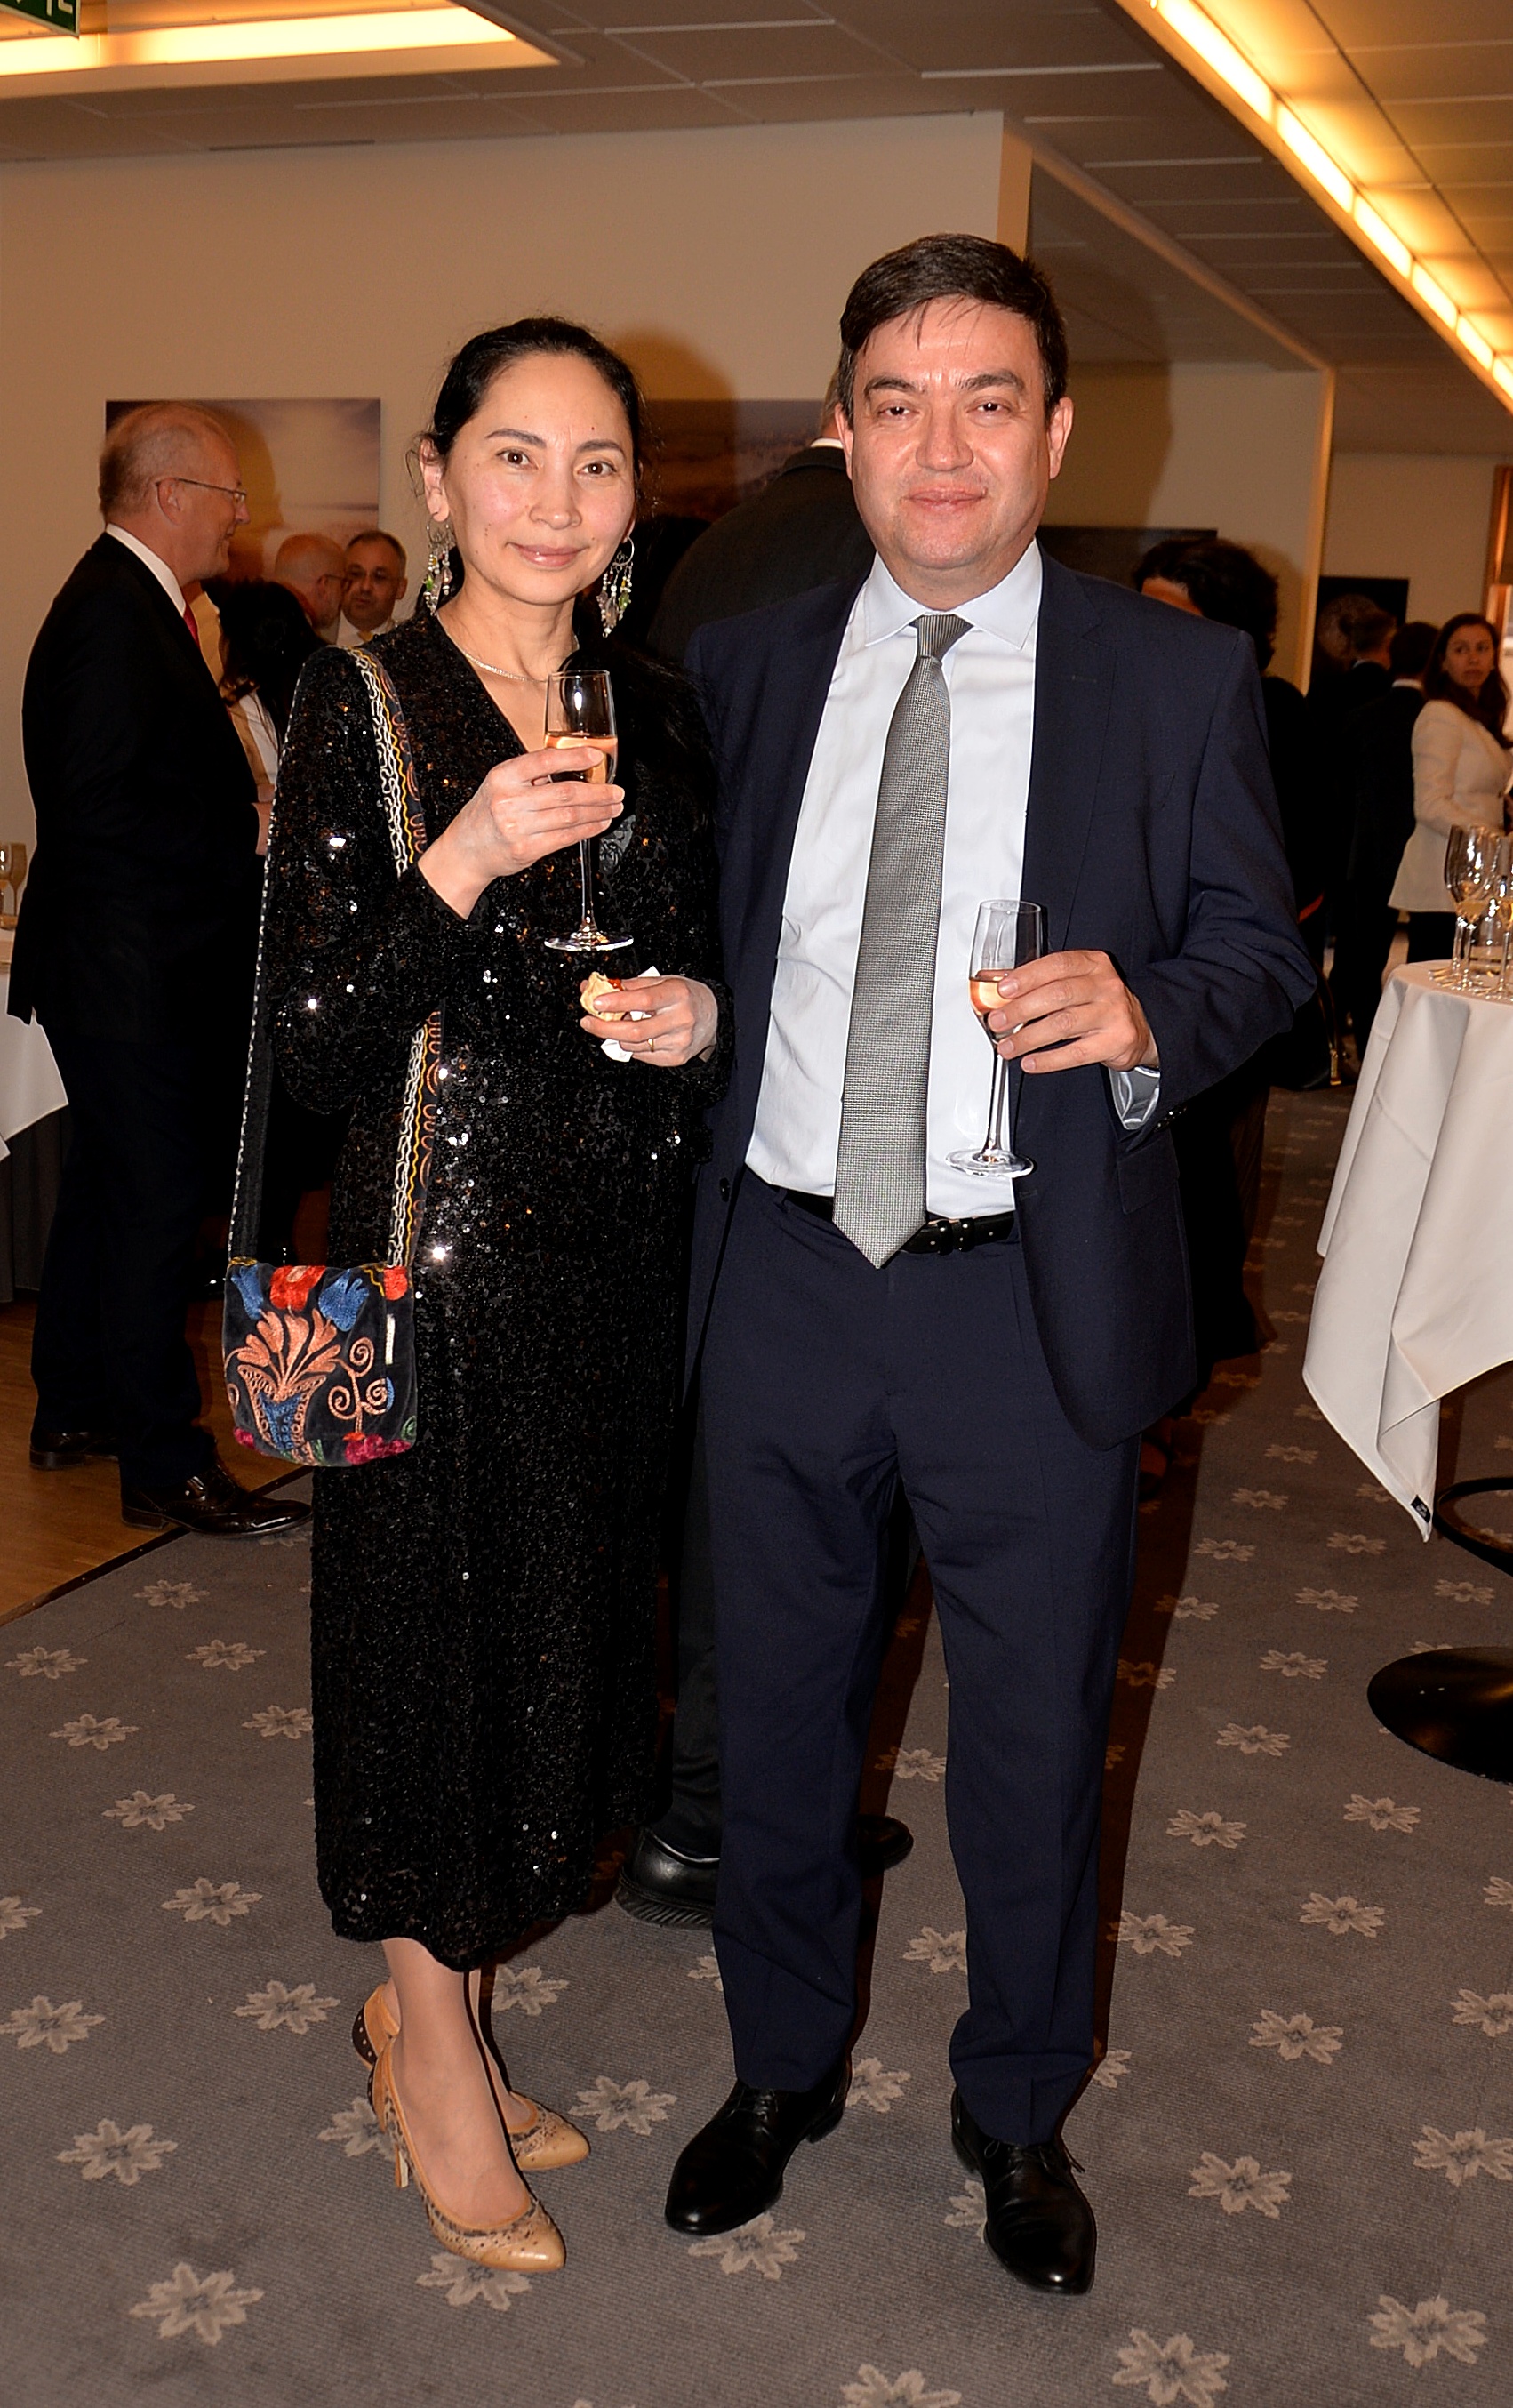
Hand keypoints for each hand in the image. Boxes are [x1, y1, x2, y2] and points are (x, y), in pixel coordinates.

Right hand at [420, 746, 622, 919]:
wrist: (466, 849)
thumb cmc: (487, 813)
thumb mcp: (501, 783)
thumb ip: (531, 775)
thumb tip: (575, 766)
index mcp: (503, 776)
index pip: (545, 760)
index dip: (575, 757)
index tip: (597, 757)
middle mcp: (509, 800)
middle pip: (566, 793)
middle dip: (599, 792)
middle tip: (617, 790)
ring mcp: (517, 827)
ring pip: (570, 816)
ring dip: (599, 811)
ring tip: (614, 806)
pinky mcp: (526, 849)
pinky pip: (566, 837)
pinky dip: (588, 829)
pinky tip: (600, 823)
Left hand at [580, 975, 718, 1067]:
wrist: (713, 1016)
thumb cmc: (684, 996)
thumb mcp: (663, 981)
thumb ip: (632, 985)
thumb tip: (600, 988)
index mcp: (677, 994)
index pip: (643, 1000)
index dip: (616, 1002)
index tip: (596, 1002)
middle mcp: (681, 1019)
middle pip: (635, 1030)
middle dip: (604, 1028)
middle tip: (587, 1022)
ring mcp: (679, 1041)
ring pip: (635, 1045)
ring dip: (616, 1036)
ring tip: (613, 1025)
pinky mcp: (677, 1058)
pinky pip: (643, 1055)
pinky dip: (631, 1046)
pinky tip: (634, 1036)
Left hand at [987, 950, 1156, 1074]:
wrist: (1140, 1026)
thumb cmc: (1098, 1002)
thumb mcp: (1073, 982)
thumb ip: (1036, 982)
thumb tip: (994, 986)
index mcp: (1092, 964)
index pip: (1057, 964)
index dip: (1028, 976)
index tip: (1003, 989)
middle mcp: (1105, 985)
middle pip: (1058, 994)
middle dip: (1021, 1009)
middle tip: (998, 1021)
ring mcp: (1112, 1013)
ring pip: (1064, 1024)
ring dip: (1029, 1037)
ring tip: (1008, 1046)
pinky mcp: (1116, 1041)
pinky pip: (1076, 1053)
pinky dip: (1049, 1060)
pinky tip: (1031, 1062)